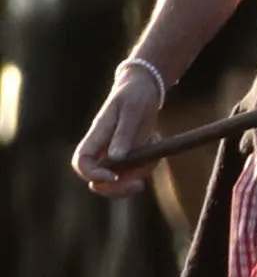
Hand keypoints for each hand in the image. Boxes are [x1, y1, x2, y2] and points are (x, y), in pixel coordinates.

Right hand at [72, 67, 163, 197]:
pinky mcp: (130, 155)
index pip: (81, 162)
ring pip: (120, 180)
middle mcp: (102, 149)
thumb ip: (123, 134)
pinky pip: (136, 171)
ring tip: (155, 148)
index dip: (92, 174)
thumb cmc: (134, 95)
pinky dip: (148, 166)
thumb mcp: (131, 110)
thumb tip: (115, 158)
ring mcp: (115, 154)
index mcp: (96, 136)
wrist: (144, 88)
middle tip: (139, 184)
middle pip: (98, 180)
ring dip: (139, 175)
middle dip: (117, 188)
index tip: (113, 176)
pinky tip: (156, 142)